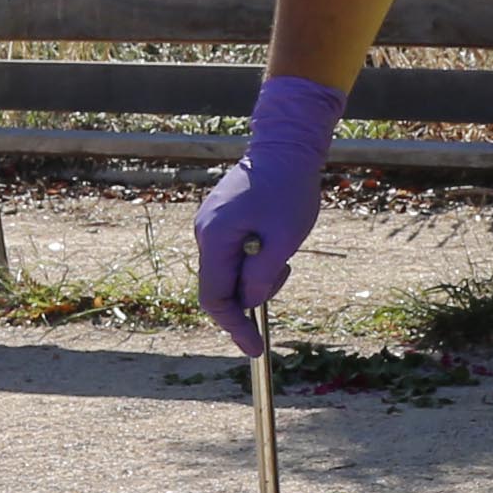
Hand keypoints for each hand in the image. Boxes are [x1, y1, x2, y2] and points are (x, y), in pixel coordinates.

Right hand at [195, 74, 341, 347]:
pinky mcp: (221, 218)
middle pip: (221, 286)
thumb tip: (251, 303)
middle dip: (252, 292)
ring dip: (257, 273)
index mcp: (214, 239)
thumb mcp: (285, 239)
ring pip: (229, 269)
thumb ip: (264, 276)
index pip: (215, 298)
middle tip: (286, 270)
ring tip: (285, 248)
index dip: (234, 327)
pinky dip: (254, 257)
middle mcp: (204, 232)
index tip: (254, 348)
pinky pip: (233, 252)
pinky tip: (275, 237)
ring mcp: (210, 224)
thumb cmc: (289, 188)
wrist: (286, 143)